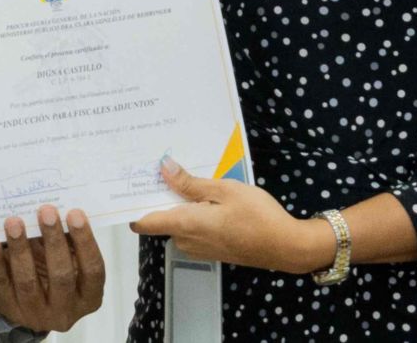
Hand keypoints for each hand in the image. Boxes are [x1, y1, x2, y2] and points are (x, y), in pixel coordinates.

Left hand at [0, 204, 106, 333]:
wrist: (28, 302)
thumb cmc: (55, 272)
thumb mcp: (70, 260)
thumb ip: (69, 241)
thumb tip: (61, 208)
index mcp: (88, 297)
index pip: (93, 270)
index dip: (85, 241)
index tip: (74, 213)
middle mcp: (64, 311)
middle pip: (61, 276)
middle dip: (53, 241)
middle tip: (46, 211)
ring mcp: (35, 314)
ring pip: (28, 282)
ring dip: (20, 249)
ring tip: (14, 222)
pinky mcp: (8, 308)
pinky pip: (1, 284)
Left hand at [130, 159, 334, 273]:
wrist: (285, 246)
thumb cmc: (257, 215)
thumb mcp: (225, 190)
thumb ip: (191, 183)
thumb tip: (163, 169)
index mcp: (185, 225)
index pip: (144, 222)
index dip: (133, 204)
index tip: (130, 183)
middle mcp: (186, 241)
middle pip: (161, 218)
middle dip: (161, 195)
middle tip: (162, 166)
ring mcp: (198, 248)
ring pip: (178, 222)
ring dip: (180, 203)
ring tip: (187, 176)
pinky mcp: (210, 250)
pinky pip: (192, 229)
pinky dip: (193, 213)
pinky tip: (207, 197)